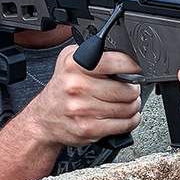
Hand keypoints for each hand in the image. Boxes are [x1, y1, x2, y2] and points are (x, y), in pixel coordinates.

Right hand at [23, 45, 141, 145]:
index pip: (117, 61)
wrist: (44, 119)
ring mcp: (83, 110)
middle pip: (128, 89)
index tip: (135, 70)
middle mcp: (77, 86)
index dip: (132, 66)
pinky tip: (123, 116)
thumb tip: (122, 50)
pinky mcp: (89, 129)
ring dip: (133, 106)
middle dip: (134, 89)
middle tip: (129, 89)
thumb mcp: (69, 60)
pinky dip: (130, 120)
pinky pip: (125, 124)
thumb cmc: (62, 89)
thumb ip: (93, 52)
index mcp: (75, 65)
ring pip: (129, 107)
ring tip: (126, 102)